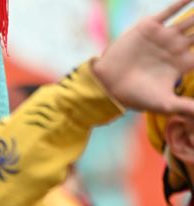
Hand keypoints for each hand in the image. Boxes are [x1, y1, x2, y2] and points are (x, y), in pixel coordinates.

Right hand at [92, 0, 193, 114]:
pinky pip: (168, 11)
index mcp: (182, 65)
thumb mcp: (166, 104)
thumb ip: (189, 106)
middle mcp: (175, 48)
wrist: (108, 85)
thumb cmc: (136, 97)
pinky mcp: (149, 28)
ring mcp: (163, 37)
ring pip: (189, 21)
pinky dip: (181, 3)